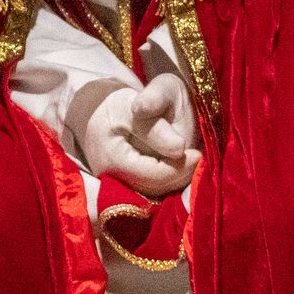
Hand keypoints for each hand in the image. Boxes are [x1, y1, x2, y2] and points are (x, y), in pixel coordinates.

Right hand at [82, 77, 201, 197]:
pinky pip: (149, 187)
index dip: (178, 168)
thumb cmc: (117, 102)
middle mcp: (111, 178)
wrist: (95, 109)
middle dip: (179, 175)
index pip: (151, 175)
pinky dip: (166, 178)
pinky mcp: (124, 184)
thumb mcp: (133, 102)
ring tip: (191, 161)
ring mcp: (116, 184)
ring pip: (152, 191)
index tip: (197, 154)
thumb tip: (179, 147)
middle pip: (153, 188)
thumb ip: (154, 123)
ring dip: (174, 178)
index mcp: (111, 159)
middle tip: (198, 158)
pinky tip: (179, 165)